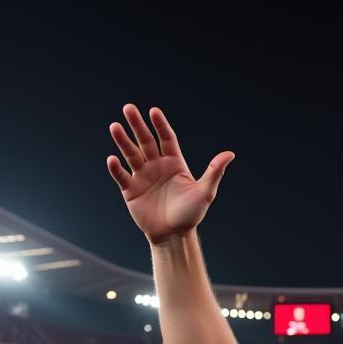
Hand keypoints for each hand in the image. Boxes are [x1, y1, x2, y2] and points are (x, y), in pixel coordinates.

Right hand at [107, 105, 234, 243]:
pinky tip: (112, 159)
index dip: (160, 125)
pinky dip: (116, 168)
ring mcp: (142, 177)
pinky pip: (121, 176)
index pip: (166, 138)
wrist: (174, 235)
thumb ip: (214, 172)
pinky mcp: (131, 190)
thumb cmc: (191, 214)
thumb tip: (230, 154)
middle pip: (145, 141)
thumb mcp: (205, 192)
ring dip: (123, 141)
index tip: (154, 111)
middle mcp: (157, 166)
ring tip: (115, 127)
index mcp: (174, 163)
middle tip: (129, 108)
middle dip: (137, 125)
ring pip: (131, 154)